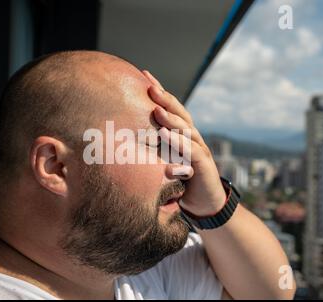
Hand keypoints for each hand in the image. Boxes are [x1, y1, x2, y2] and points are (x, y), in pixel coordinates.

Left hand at [142, 70, 226, 216]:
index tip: (143, 76)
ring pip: (186, 128)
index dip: (159, 92)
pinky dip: (178, 141)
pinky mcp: (204, 164)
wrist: (203, 205)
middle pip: (179, 112)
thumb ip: (148, 151)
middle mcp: (191, 137)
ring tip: (156, 108)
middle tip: (149, 85)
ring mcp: (199, 149)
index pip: (170, 109)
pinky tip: (165, 134)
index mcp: (180, 134)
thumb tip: (119, 142)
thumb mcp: (161, 163)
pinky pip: (191, 150)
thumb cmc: (179, 181)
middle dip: (165, 97)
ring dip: (171, 117)